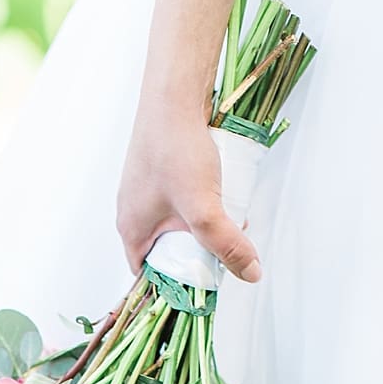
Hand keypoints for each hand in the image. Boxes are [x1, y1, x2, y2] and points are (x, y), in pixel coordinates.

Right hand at [117, 104, 261, 282]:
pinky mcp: (158, 170)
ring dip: (201, 226)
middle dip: (196, 252)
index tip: (202, 285)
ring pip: (175, 222)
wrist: (173, 98)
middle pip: (165, 249)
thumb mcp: (204, 209)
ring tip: (229, 219)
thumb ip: (227, 244)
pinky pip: (179, 199)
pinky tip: (220, 190)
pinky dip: (199, 202)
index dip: (174, 284)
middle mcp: (132, 212)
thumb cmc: (176, 151)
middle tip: (224, 250)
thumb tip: (251, 273)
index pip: (148, 274)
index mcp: (131, 231)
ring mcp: (144, 190)